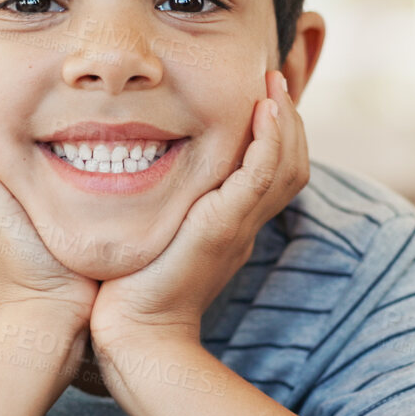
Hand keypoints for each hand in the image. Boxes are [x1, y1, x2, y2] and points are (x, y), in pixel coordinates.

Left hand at [91, 69, 307, 349]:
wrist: (132, 337)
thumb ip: (153, 208)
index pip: (270, 171)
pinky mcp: (225, 227)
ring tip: (273, 83)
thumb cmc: (126, 292)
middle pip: (292, 164)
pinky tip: (264, 109)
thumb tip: (123, 173)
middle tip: (274, 78)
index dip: (274, 133)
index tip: (261, 96)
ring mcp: (238, 227)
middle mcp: (242, 225)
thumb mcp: (147, 237)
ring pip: (287, 165)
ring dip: (285, 120)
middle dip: (288, 119)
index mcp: (229, 226)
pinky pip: (263, 175)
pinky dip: (270, 139)